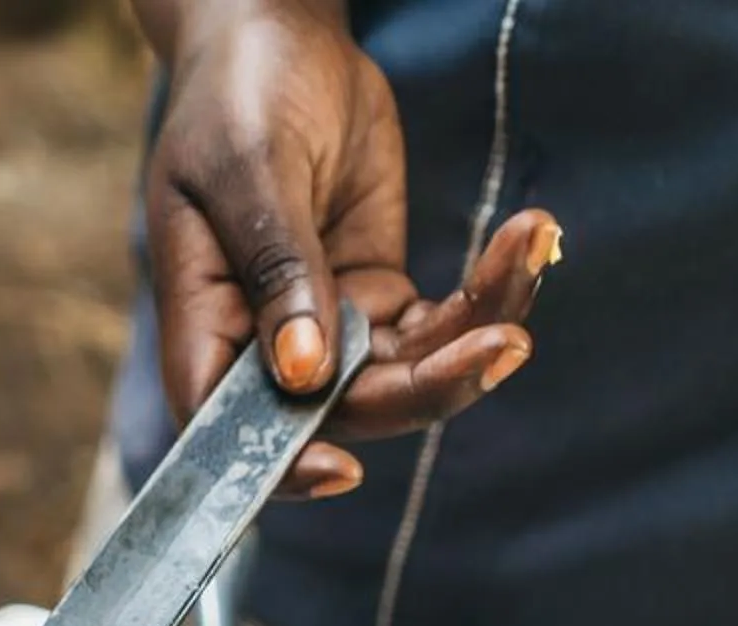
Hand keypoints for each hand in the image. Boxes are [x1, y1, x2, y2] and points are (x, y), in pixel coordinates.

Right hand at [140, 0, 558, 498]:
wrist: (278, 37)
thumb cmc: (239, 93)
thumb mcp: (250, 168)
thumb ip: (278, 268)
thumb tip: (304, 373)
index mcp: (207, 320)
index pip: (228, 426)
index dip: (281, 464)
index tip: (345, 470)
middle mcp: (265, 341)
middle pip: (345, 408)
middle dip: (430, 384)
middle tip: (505, 343)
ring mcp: (329, 322)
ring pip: (407, 373)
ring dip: (478, 331)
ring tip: (530, 252)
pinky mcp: (380, 292)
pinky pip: (441, 322)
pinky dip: (491, 290)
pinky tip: (529, 238)